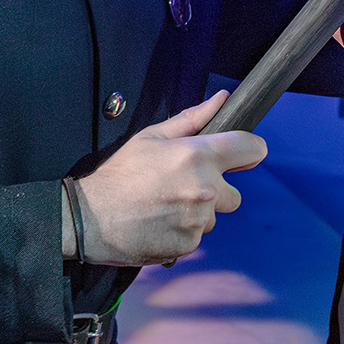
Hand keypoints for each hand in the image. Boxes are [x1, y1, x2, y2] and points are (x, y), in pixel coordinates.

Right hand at [73, 92, 266, 265]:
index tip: (241, 155)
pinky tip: (159, 222)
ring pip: (213, 217)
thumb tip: (222, 99)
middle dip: (215, 191)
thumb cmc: (119, 175)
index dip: (249, 150)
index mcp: (198, 156)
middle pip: (235, 194)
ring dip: (196, 212)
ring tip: (164, 206)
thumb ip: (192, 119)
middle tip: (181, 186)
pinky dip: (182, 230)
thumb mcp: (151, 137)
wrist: (91, 218)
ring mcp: (198, 220)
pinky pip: (197, 236)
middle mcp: (205, 189)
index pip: (251, 149)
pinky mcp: (189, 244)